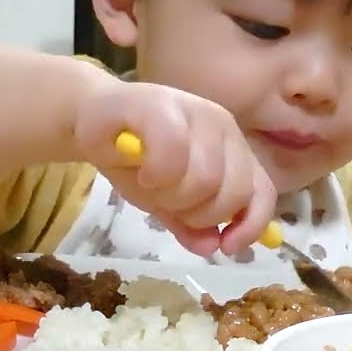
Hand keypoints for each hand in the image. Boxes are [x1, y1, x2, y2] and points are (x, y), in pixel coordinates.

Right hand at [73, 80, 275, 257]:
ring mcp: (195, 111)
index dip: (250, 225)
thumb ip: (191, 224)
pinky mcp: (161, 104)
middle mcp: (223, 127)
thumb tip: (212, 246)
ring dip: (172, 196)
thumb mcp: (167, 200)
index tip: (225, 246)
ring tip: (150, 185)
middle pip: (234, 192)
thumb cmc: (134, 159)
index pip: (261, 192)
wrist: (89, 119)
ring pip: (206, 178)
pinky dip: (157, 173)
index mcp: (233, 150)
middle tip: (167, 204)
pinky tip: (143, 174)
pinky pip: (173, 152)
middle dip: (198, 214)